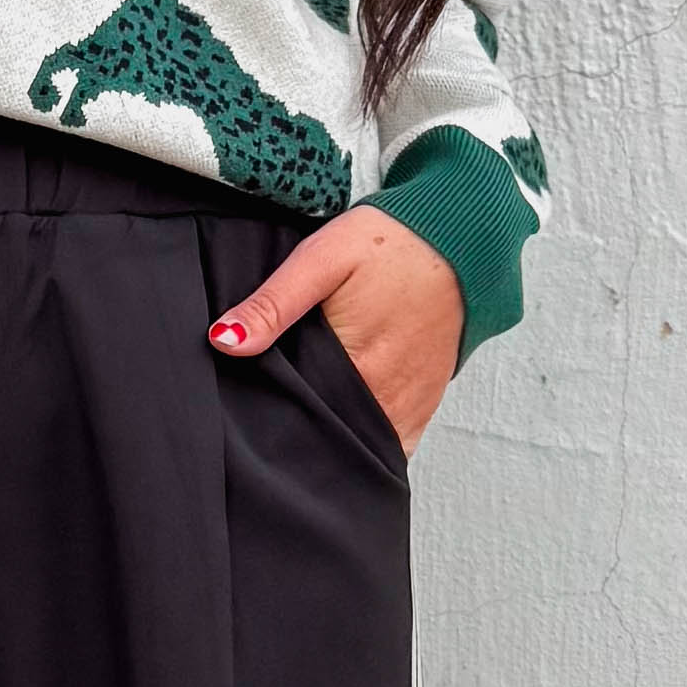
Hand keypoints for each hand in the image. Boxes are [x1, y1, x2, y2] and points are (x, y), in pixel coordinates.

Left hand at [207, 206, 462, 449]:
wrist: (462, 240)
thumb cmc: (390, 245)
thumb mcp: (322, 259)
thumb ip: (274, 303)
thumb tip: (224, 341)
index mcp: (355, 369)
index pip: (298, 418)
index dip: (270, 418)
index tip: (248, 416)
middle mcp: (385, 399)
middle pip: (328, 436)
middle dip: (297, 435)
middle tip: (268, 422)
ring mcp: (408, 406)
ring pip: (359, 446)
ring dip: (332, 443)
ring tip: (301, 428)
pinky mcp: (424, 404)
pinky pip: (392, 444)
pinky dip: (366, 444)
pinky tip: (342, 432)